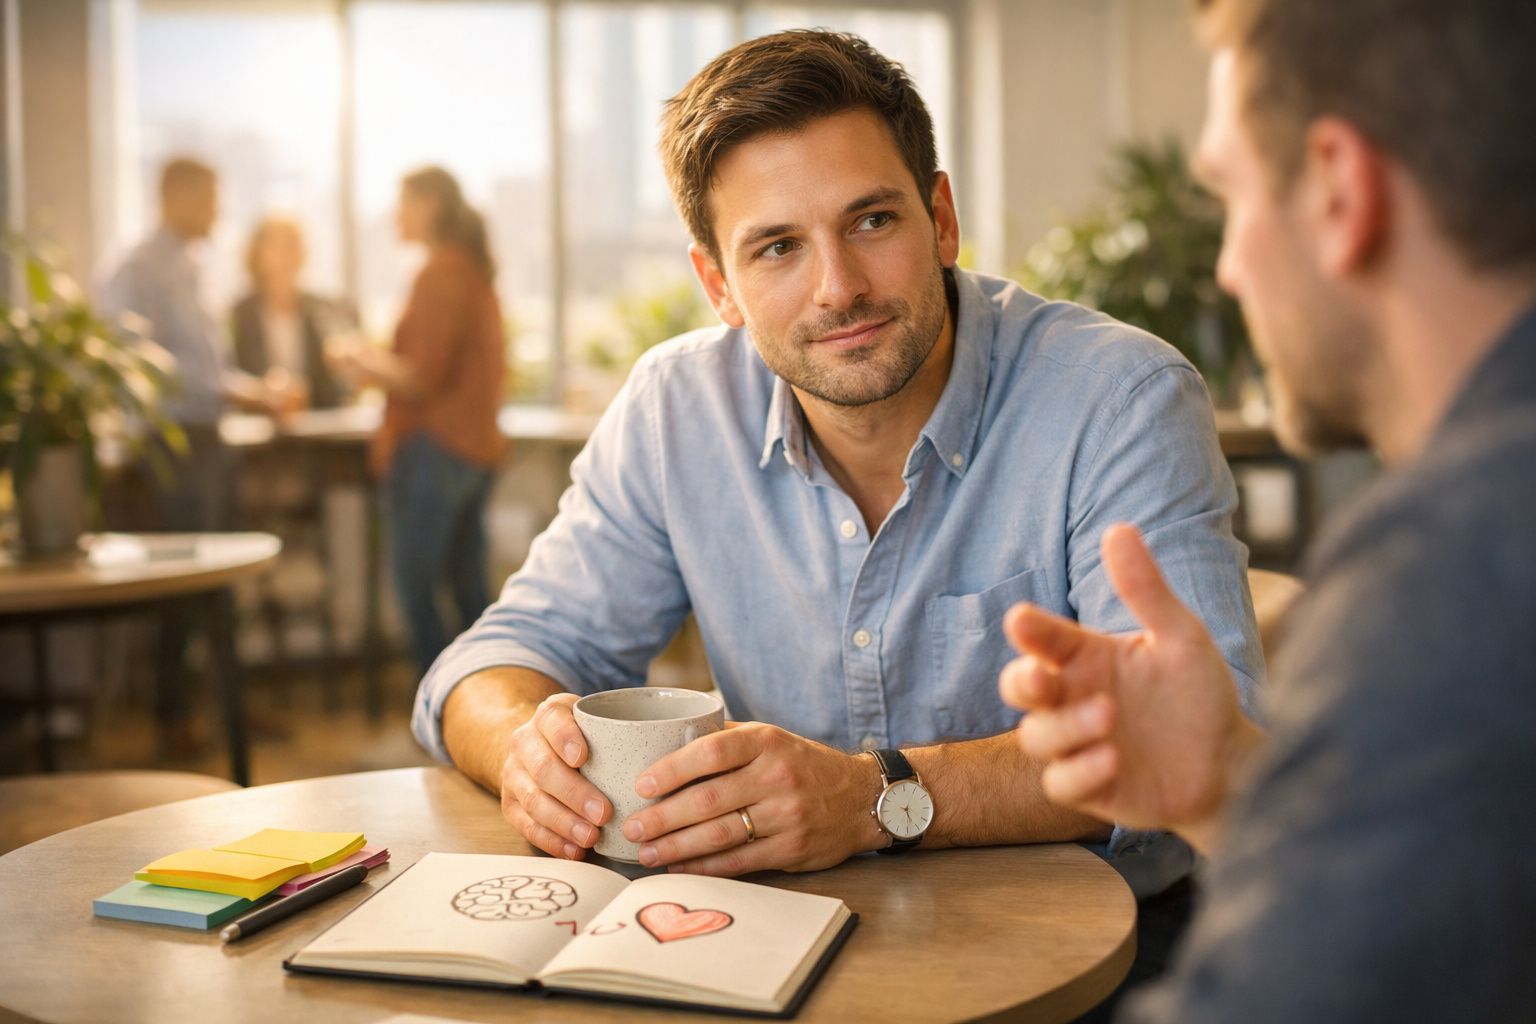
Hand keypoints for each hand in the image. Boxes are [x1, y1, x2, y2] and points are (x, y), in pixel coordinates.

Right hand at [497, 693, 612, 859]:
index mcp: (548, 715)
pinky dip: (551, 841)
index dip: (565, 738)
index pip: (552, 720)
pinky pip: (526, 826)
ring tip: (591, 837)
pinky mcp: (510, 804)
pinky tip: (574, 850)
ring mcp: (514, 774)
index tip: (583, 757)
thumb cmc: (580, 735)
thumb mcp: (595, 719)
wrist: (537, 745)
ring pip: (533, 801)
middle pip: (544, 768)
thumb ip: (622, 729)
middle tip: (604, 813)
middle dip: (574, 793)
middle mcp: (524, 742)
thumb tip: (669, 751)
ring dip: (564, 822)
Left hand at [621, 723, 882, 875]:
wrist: (861, 797)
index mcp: (767, 742)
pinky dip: (705, 867)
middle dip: (663, 817)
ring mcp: (786, 815)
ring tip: (646, 853)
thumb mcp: (772, 737)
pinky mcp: (791, 849)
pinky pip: (739, 861)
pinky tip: (680, 867)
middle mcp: (776, 777)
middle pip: (708, 800)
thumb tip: (667, 741)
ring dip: (676, 847)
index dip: (672, 769)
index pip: (712, 752)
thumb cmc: (803, 764)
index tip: (641, 785)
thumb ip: (726, 738)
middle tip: (632, 827)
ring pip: (719, 835)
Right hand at [997, 524, 1262, 853]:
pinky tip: (1113, 759)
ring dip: (1065, 726)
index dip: (1028, 630)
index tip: (1022, 620)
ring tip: (1109, 716)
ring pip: (1037, 737)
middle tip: (1040, 675)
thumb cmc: (1197, 694)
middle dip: (1021, 681)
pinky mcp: (1089, 788)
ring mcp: (1077, 745)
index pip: (1042, 639)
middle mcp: (1072, 699)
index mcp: (1085, 658)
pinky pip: (1062, 783)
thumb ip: (1146, 590)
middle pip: (1020, 688)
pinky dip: (1080, 771)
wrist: (1228, 763)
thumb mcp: (1180, 637)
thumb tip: (1118, 528)